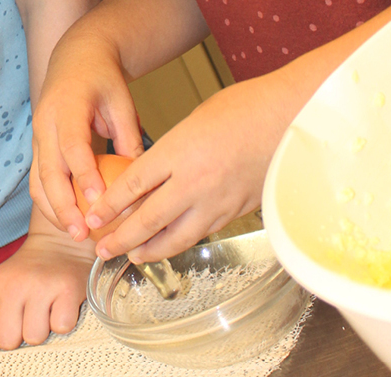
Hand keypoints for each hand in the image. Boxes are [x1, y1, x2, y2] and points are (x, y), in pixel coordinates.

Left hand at [0, 211, 94, 349]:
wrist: (61, 245)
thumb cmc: (29, 275)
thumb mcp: (1, 286)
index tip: (7, 331)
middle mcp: (14, 286)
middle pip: (7, 341)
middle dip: (19, 339)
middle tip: (28, 322)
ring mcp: (41, 287)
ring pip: (34, 338)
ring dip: (43, 331)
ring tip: (46, 313)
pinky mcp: (68, 289)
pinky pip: (61, 328)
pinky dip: (64, 322)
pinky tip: (61, 307)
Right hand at [31, 17, 143, 241]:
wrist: (74, 61)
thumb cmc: (102, 80)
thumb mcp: (122, 101)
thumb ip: (128, 136)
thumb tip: (140, 176)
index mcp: (66, 107)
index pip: (72, 147)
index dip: (83, 176)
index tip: (97, 202)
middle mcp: (45, 125)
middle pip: (49, 173)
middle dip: (64, 207)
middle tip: (83, 233)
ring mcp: (37, 139)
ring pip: (38, 183)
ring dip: (55, 212)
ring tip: (77, 235)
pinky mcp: (37, 151)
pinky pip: (38, 184)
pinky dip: (51, 206)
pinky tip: (70, 222)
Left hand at [86, 74, 292, 262]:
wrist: (297, 116)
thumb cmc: (248, 107)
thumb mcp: (195, 121)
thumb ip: (170, 151)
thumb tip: (149, 176)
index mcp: (178, 151)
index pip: (132, 185)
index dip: (109, 206)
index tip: (93, 218)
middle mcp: (194, 181)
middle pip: (147, 219)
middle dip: (120, 239)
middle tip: (102, 249)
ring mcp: (216, 201)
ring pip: (174, 237)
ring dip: (148, 250)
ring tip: (131, 255)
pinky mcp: (235, 212)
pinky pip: (199, 233)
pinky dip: (179, 243)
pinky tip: (168, 245)